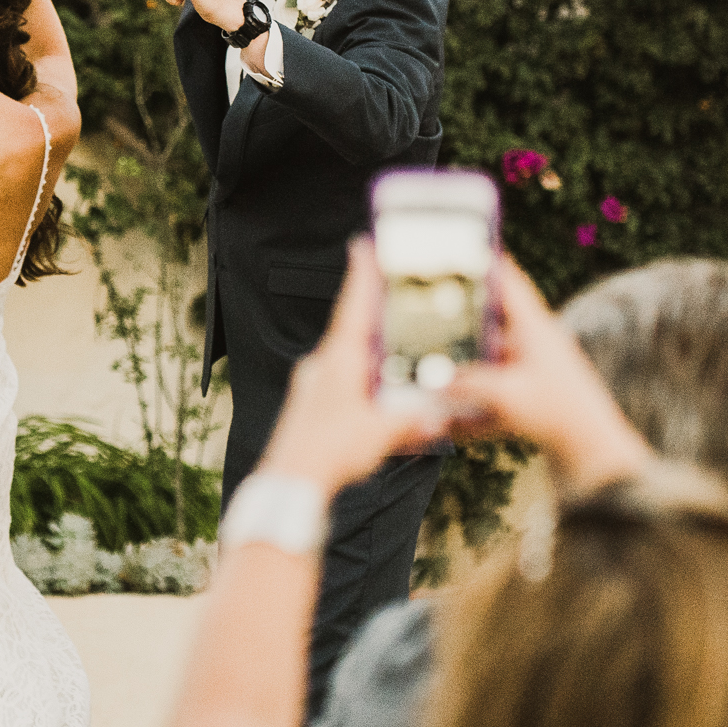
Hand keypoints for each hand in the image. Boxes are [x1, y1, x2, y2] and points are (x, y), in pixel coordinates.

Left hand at [253, 241, 447, 492]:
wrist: (289, 481)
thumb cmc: (328, 453)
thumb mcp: (381, 434)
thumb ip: (412, 421)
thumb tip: (438, 417)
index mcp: (338, 361)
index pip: (353, 308)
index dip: (361, 277)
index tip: (362, 245)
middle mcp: (322, 366)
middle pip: (352, 331)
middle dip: (374, 316)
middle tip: (392, 296)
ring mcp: (312, 385)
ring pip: (347, 359)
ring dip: (369, 353)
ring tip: (394, 349)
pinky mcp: (309, 405)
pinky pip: (340, 383)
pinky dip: (361, 381)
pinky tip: (376, 395)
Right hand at [441, 257, 652, 492]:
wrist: (592, 453)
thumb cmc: (558, 414)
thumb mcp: (505, 396)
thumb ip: (465, 384)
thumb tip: (431, 378)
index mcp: (535, 329)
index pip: (509, 283)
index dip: (486, 262)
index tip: (461, 246)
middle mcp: (534, 344)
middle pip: (491, 320)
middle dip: (461, 317)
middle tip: (429, 308)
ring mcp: (533, 370)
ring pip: (489, 357)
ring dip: (465, 361)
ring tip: (432, 362)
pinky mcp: (530, 395)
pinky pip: (493, 389)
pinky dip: (473, 399)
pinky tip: (449, 419)